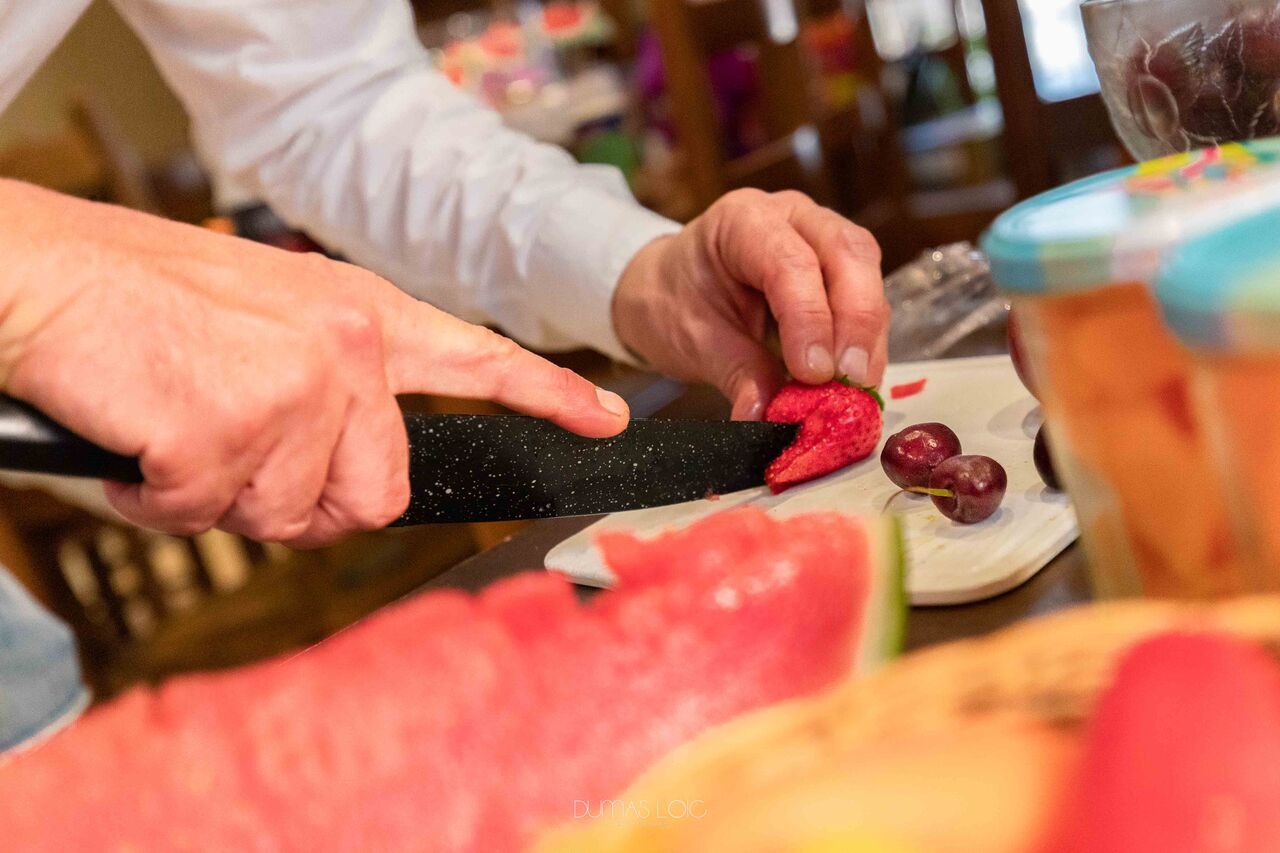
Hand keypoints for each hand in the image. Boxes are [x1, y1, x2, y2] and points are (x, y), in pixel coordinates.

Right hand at [0, 181, 628, 546]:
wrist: (37, 275)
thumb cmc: (139, 298)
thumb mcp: (263, 319)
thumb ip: (327, 385)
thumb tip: (344, 468)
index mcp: (358, 315)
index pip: (477, 358)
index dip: (545, 394)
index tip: (603, 419)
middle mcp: (345, 349)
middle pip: (376, 498)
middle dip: (305, 504)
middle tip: (237, 462)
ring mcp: (293, 389)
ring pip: (285, 516)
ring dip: (220, 495)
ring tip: (175, 424)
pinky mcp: (229, 430)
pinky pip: (205, 516)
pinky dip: (158, 499)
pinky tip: (136, 440)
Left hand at [613, 190, 887, 418]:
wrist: (668, 288)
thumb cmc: (675, 300)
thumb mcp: (693, 338)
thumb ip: (735, 373)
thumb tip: (765, 415)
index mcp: (743, 220)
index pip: (790, 262)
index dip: (810, 318)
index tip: (815, 373)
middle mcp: (792, 216)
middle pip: (847, 253)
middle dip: (856, 321)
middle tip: (853, 381)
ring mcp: (821, 235)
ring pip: (866, 272)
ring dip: (868, 335)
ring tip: (858, 388)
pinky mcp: (838, 267)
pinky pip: (866, 297)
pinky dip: (864, 341)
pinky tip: (856, 379)